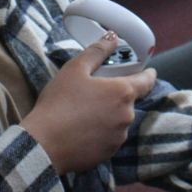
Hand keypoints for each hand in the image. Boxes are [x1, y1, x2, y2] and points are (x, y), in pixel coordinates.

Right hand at [22, 32, 156, 174]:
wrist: (43, 144)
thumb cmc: (58, 104)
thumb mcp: (75, 69)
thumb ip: (97, 51)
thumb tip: (111, 38)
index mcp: (122, 92)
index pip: (147, 81)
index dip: (148, 74)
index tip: (149, 72)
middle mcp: (126, 116)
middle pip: (128, 101)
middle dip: (116, 95)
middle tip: (95, 92)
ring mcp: (119, 137)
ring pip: (118, 120)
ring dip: (108, 114)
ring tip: (83, 112)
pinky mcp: (108, 153)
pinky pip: (109, 137)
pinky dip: (100, 132)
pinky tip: (82, 129)